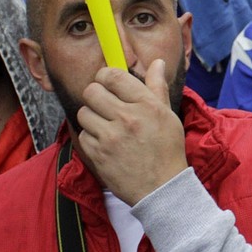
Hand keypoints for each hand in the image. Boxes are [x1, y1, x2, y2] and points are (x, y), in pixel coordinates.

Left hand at [76, 60, 188, 204]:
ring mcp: (110, 137)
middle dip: (95, 95)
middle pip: (92, 91)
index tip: (107, 82)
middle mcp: (127, 118)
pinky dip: (91, 137)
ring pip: (84, 113)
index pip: (113, 76)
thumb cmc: (167, 150)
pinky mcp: (98, 155)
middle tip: (103, 104)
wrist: (161, 188)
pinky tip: (105, 143)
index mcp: (146, 105)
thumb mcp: (168, 115)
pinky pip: (83, 135)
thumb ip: (157, 87)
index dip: (105, 76)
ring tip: (105, 125)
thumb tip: (157, 62)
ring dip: (92, 117)